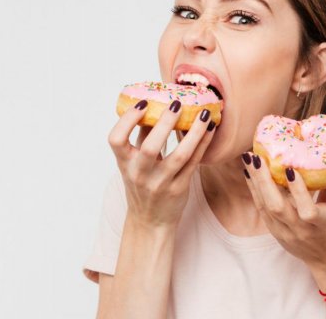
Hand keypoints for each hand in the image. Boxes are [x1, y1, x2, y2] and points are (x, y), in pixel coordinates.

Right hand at [108, 100, 215, 228]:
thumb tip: (154, 105)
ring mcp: (160, 183)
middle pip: (150, 148)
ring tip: (203, 114)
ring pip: (179, 155)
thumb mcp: (134, 162)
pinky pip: (194, 163)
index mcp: (124, 163)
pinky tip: (209, 128)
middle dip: (164, 123)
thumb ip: (142, 137)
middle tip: (177, 103)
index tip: (142, 103)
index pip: (116, 139)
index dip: (127, 120)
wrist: (150, 221)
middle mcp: (140, 174)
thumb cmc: (142, 184)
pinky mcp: (179, 188)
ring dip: (193, 132)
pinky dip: (203, 143)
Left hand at [241, 152, 325, 267]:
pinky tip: (249, 173)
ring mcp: (285, 232)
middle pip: (277, 207)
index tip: (289, 170)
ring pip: (265, 207)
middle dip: (265, 181)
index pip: (308, 211)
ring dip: (256, 182)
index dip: (298, 191)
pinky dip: (254, 190)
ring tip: (249, 159)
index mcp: (323, 224)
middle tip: (257, 158)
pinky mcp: (275, 232)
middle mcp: (301, 230)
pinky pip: (261, 209)